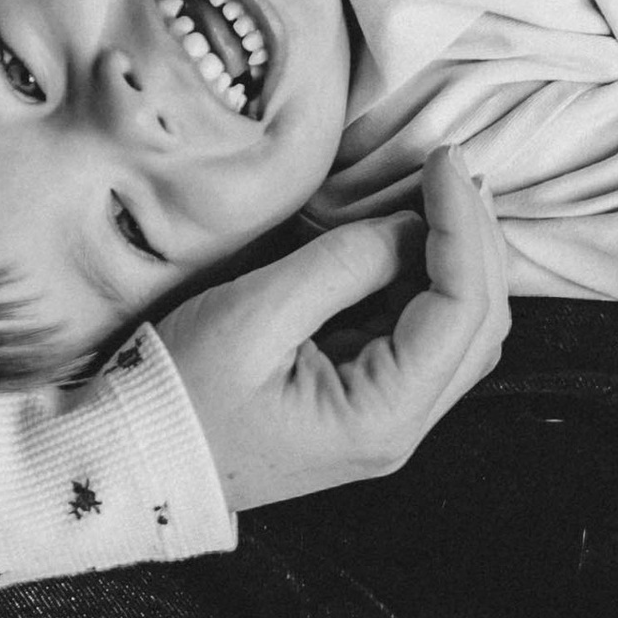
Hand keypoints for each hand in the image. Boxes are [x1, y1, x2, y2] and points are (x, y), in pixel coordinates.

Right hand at [157, 147, 510, 508]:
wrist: (138, 458)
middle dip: (474, 239)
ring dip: (459, 258)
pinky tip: (411, 234)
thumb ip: (342, 264)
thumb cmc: (182, 392)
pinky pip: (422, 337)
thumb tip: (409, 224)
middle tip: (448, 165)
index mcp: (382, 416)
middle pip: (480, 325)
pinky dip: (428, 280)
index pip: (463, 310)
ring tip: (438, 189)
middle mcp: (401, 427)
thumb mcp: (256, 314)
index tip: (443, 159)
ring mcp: (388, 419)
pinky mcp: (367, 402)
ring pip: (461, 331)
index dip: (463, 225)